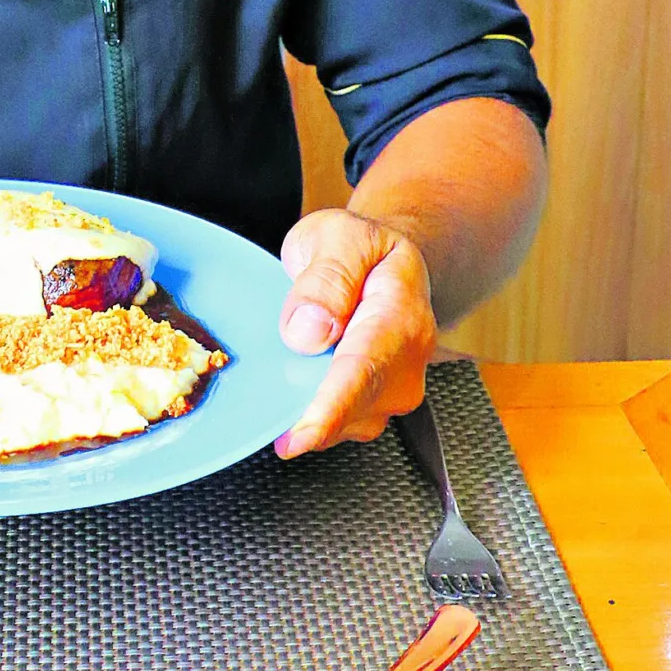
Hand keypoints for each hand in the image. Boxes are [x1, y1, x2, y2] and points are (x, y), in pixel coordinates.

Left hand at [274, 207, 435, 458]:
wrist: (386, 263)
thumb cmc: (359, 249)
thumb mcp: (336, 236)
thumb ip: (326, 278)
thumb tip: (308, 331)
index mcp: (401, 311)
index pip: (366, 368)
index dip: (332, 407)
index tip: (301, 434)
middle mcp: (409, 359)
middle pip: (355, 406)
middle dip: (304, 413)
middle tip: (261, 394)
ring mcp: (396, 387)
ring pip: (343, 423)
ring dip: (303, 409)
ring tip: (281, 366)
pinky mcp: (377, 405)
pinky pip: (337, 424)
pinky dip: (307, 415)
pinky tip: (289, 389)